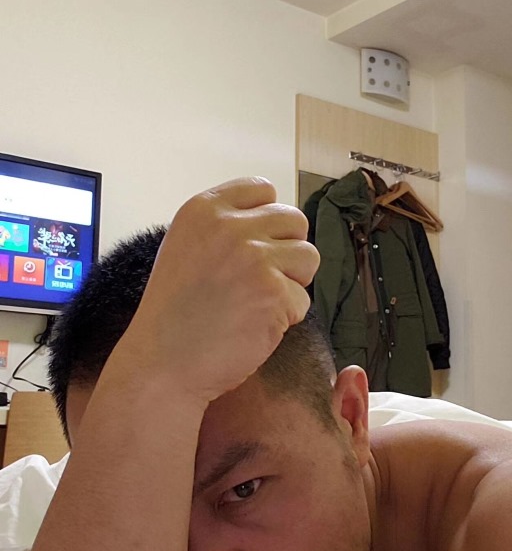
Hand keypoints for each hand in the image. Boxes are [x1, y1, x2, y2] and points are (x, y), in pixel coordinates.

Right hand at [116, 178, 318, 403]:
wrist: (163, 362)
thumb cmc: (175, 314)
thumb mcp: (187, 247)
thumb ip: (225, 227)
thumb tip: (273, 220)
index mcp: (204, 209)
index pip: (263, 188)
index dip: (267, 221)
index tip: (255, 245)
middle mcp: (230, 227)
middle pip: (294, 220)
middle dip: (286, 251)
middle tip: (261, 281)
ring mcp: (254, 258)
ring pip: (308, 256)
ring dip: (292, 282)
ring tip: (258, 303)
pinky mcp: (274, 292)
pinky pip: (303, 299)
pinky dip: (285, 318)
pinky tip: (253, 326)